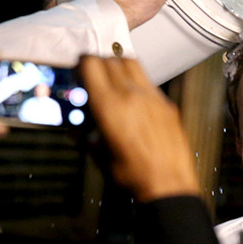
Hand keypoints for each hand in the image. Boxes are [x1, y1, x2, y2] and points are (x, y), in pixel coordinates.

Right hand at [78, 56, 198, 201]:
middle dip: (98, 64)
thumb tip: (75, 131)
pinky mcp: (167, 104)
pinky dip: (137, 82)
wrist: (168, 184)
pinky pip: (149, 82)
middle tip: (93, 76)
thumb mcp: (100, 156)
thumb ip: (85, 138)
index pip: (91, 64)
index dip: (82, 64)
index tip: (78, 71)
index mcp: (109, 105)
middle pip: (111, 59)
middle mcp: (130, 94)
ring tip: (113, 81)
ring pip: (132, 63)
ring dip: (119, 66)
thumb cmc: (131, 175)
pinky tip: (133, 99)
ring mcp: (152, 96)